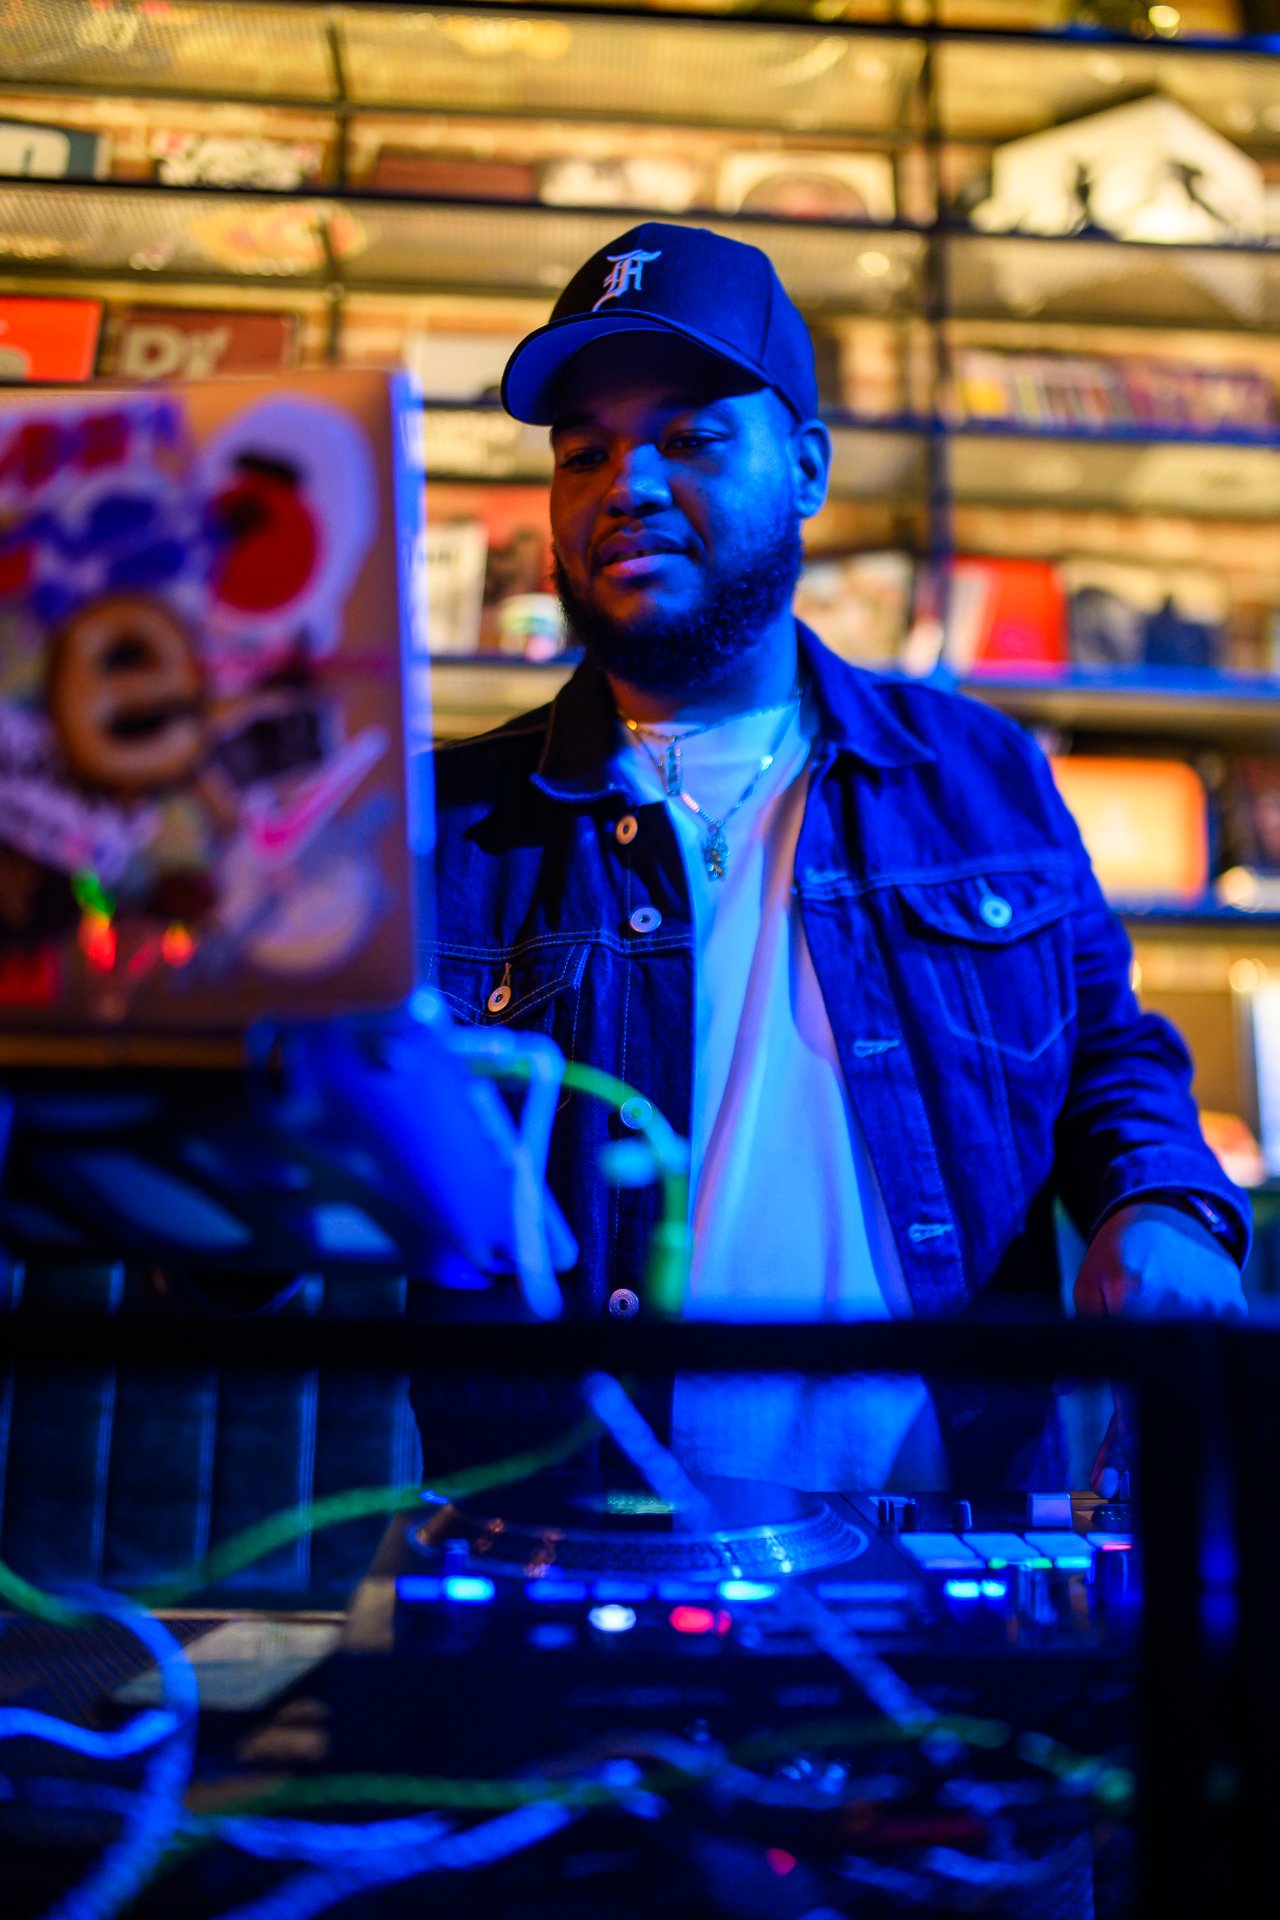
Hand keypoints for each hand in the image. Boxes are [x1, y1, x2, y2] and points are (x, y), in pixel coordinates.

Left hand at [1075, 1199, 1246, 1492]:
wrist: (1172, 1210)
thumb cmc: (1121, 1246)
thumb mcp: (1089, 1285)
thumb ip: (1082, 1333)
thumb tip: (1064, 1390)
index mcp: (1139, 1299)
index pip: (1129, 1384)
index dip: (1117, 1440)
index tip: (1105, 1477)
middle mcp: (1182, 1311)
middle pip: (1166, 1399)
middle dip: (1139, 1450)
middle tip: (1118, 1488)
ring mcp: (1214, 1315)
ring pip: (1192, 1387)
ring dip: (1171, 1425)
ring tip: (1140, 1467)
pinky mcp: (1233, 1316)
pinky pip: (1212, 1364)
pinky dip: (1195, 1390)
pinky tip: (1185, 1418)